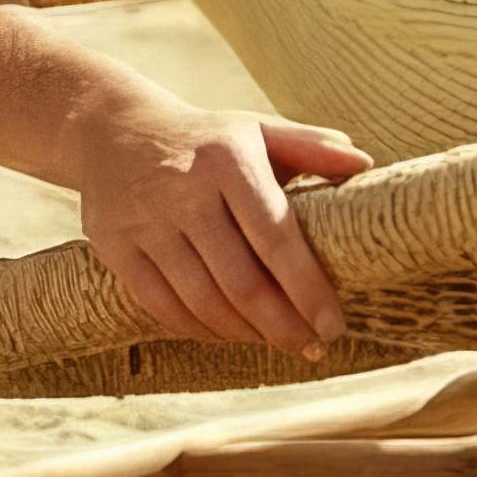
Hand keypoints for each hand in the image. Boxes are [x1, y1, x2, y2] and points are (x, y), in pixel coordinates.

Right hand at [76, 101, 372, 352]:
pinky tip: (227, 334)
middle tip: (312, 347)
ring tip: (276, 341)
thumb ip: (311, 145)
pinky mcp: (113, 245)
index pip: (276, 238)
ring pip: (201, 302)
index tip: (333, 325)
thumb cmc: (208, 140)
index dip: (307, 290)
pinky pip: (161, 307)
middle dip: (282, 325)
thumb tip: (364, 163)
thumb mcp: (257, 130)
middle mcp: (184, 190)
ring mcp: (144, 221)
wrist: (114, 131)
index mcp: (229, 159)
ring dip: (244, 334)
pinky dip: (199, 330)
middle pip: (240, 282)